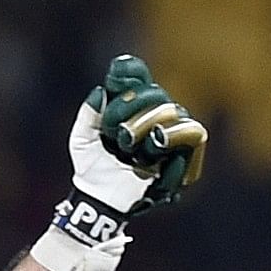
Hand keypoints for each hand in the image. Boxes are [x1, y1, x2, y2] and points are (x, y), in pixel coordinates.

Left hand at [70, 55, 206, 214]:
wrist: (103, 198)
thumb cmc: (91, 167)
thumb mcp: (81, 140)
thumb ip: (88, 115)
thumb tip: (100, 90)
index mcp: (129, 106)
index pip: (137, 78)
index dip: (130, 71)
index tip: (117, 71)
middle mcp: (152, 113)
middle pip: (155, 94)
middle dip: (135, 106)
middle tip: (118, 133)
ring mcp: (169, 131)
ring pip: (173, 112)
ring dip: (149, 124)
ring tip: (130, 145)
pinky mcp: (182, 152)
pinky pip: (189, 135)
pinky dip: (173, 137)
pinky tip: (156, 144)